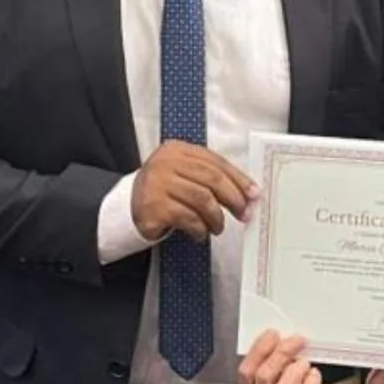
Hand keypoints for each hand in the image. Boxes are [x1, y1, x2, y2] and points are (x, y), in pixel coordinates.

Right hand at [131, 140, 258, 241]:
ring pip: (202, 199)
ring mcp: (158, 183)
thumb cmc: (166, 192)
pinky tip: (200, 233)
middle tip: (244, 214)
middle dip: (233, 198)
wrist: (128, 208)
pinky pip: (188, 218)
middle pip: (211, 178)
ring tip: (218, 227)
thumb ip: (213, 179)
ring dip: (216, 217)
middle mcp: (166, 162)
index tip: (254, 194)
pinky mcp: (154, 206)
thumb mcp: (186, 176)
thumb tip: (249, 194)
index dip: (239, 179)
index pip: (216, 161)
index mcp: (178, 149)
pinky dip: (200, 228)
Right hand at [238, 331, 352, 383]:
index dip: (259, 350)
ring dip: (294, 372)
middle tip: (297, 341)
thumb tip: (276, 337)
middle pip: (264, 379)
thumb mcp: (277, 378)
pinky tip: (314, 375)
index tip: (273, 333)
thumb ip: (271, 361)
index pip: (246, 372)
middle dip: (281, 355)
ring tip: (304, 363)